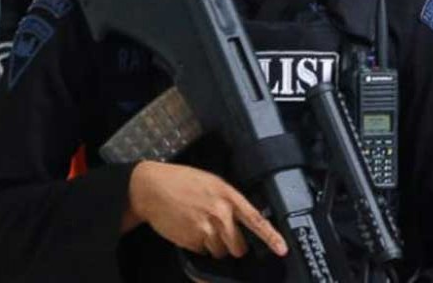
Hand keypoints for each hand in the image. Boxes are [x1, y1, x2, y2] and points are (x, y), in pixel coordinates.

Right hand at [123, 161, 287, 258]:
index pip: (256, 220)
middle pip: (239, 246)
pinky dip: (197, 244)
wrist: (149, 188)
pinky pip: (202, 252)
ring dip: (212, 244)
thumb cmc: (178, 181)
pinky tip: (188, 228)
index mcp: (226, 195)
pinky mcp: (191, 241)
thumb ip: (228, 199)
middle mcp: (219, 213)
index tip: (282, 249)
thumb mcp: (209, 182)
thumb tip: (241, 219)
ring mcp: (205, 229)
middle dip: (232, 244)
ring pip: (220, 251)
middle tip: (219, 232)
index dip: (272, 237)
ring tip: (197, 224)